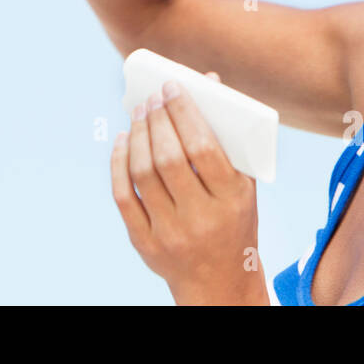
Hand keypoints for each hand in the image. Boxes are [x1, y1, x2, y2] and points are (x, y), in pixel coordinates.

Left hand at [111, 72, 269, 304]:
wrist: (219, 282)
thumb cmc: (233, 220)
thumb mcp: (244, 186)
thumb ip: (228, 137)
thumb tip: (209, 81)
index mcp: (232, 200)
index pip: (203, 147)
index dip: (184, 112)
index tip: (173, 87)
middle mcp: (200, 218)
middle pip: (168, 158)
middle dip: (157, 119)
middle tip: (152, 96)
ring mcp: (169, 233)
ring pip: (142, 173)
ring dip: (137, 136)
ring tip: (139, 113)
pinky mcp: (144, 243)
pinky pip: (123, 196)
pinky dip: (119, 163)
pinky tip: (123, 141)